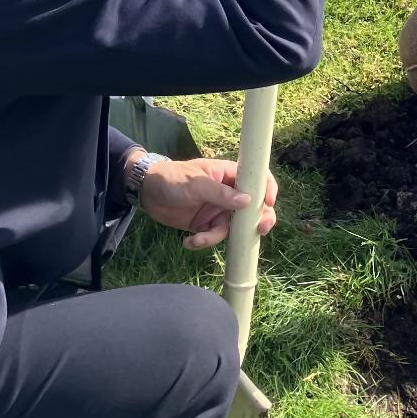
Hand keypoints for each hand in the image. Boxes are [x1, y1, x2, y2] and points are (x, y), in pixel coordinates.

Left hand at [137, 156, 277, 251]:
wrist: (147, 193)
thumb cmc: (172, 178)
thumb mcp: (195, 183)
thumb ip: (220, 193)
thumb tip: (247, 201)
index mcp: (228, 175)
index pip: (256, 179)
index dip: (267, 189)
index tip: (269, 203)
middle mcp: (228, 193)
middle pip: (253, 207)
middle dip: (258, 220)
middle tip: (259, 230)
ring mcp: (218, 210)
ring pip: (233, 228)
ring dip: (217, 236)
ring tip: (198, 239)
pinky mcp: (206, 225)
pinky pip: (214, 237)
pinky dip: (203, 242)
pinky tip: (188, 242)